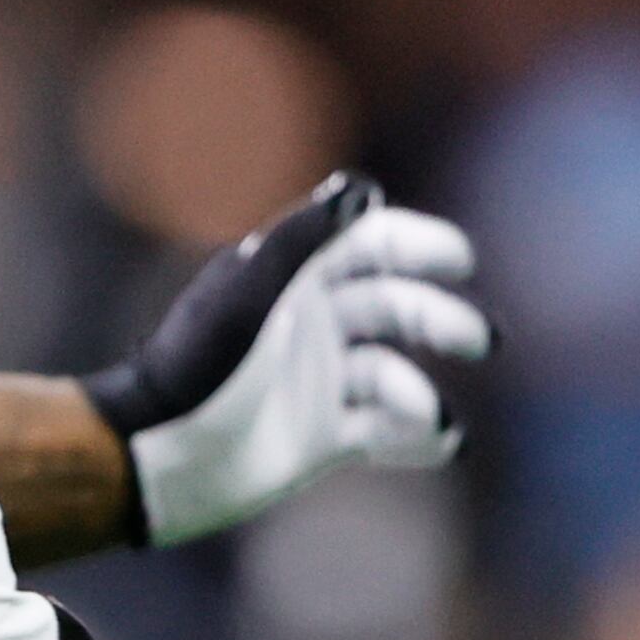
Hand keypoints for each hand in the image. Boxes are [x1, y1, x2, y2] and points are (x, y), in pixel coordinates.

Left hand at [85, 172, 490, 545]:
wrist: (158, 451)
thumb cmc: (199, 363)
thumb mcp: (251, 293)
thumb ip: (305, 238)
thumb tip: (363, 188)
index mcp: (293, 281)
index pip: (371, 245)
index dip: (418, 245)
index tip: (459, 259)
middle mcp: (312, 327)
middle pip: (396, 309)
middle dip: (440, 320)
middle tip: (482, 340)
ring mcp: (319, 383)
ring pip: (394, 376)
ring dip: (420, 393)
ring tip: (427, 415)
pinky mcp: (323, 438)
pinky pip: (387, 432)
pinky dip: (418, 436)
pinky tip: (439, 441)